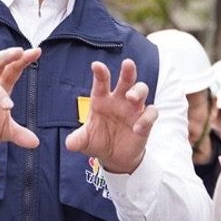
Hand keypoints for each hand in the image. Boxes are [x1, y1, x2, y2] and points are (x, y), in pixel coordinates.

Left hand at [64, 59, 157, 174]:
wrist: (114, 157)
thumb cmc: (98, 141)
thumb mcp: (85, 142)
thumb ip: (77, 140)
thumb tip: (69, 144)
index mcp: (102, 100)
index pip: (101, 82)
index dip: (100, 73)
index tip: (96, 65)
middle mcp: (119, 100)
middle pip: (126, 80)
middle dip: (127, 71)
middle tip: (127, 64)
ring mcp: (133, 109)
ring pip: (141, 91)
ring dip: (138, 91)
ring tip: (131, 97)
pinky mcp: (145, 120)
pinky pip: (151, 113)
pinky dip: (146, 118)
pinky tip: (137, 128)